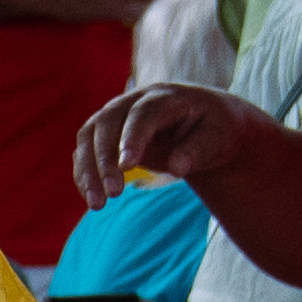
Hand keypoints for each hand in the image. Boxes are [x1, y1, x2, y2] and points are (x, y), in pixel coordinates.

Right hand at [71, 79, 267, 221]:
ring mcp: (117, 114)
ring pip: (90, 135)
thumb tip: (177, 167)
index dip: (132, 137)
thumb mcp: (218, 138)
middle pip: (108, 122)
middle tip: (113, 194)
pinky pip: (86, 150)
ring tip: (97, 204)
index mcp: (166, 97)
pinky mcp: (107, 133)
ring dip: (88, 169)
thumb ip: (198, 150)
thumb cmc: (214, 129)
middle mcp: (135, 99)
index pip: (143, 112)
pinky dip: (84, 173)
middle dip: (105, 158)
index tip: (126, 167)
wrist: (204, 122)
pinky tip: (92, 198)